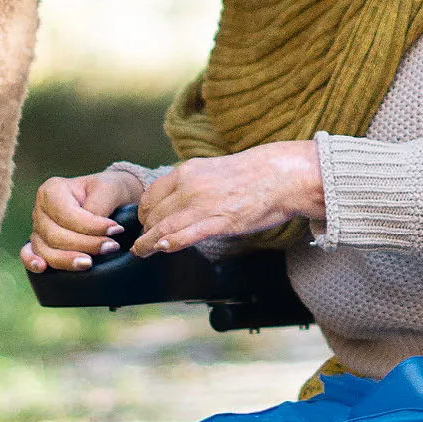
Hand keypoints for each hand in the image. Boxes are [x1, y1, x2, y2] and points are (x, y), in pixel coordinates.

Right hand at [22, 169, 143, 272]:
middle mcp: (41, 209)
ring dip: (68, 259)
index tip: (116, 229)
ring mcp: (38, 228)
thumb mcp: (110, 188)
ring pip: (46, 250)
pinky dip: (32, 261)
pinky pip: (28, 254)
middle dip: (85, 244)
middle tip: (112, 246)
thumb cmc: (108, 191)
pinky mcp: (39, 244)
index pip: (67, 214)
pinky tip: (43, 268)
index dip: (91, 226)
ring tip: (90, 263)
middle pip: (55, 235)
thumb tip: (93, 229)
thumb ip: (100, 205)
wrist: (111, 199)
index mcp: (53, 190)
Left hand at [134, 141, 322, 255]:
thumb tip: (179, 200)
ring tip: (141, 251)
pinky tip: (160, 250)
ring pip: (163, 226)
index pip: (151, 195)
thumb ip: (193, 183)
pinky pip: (186, 235)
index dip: (144, 212)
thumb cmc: (253, 174)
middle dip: (146, 229)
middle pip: (154, 213)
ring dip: (148, 242)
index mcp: (187, 171)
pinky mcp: (219, 221)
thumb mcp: (213, 170)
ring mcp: (203, 204)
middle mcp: (189, 185)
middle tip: (144, 241)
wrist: (281, 175)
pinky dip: (169, 243)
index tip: (145, 223)